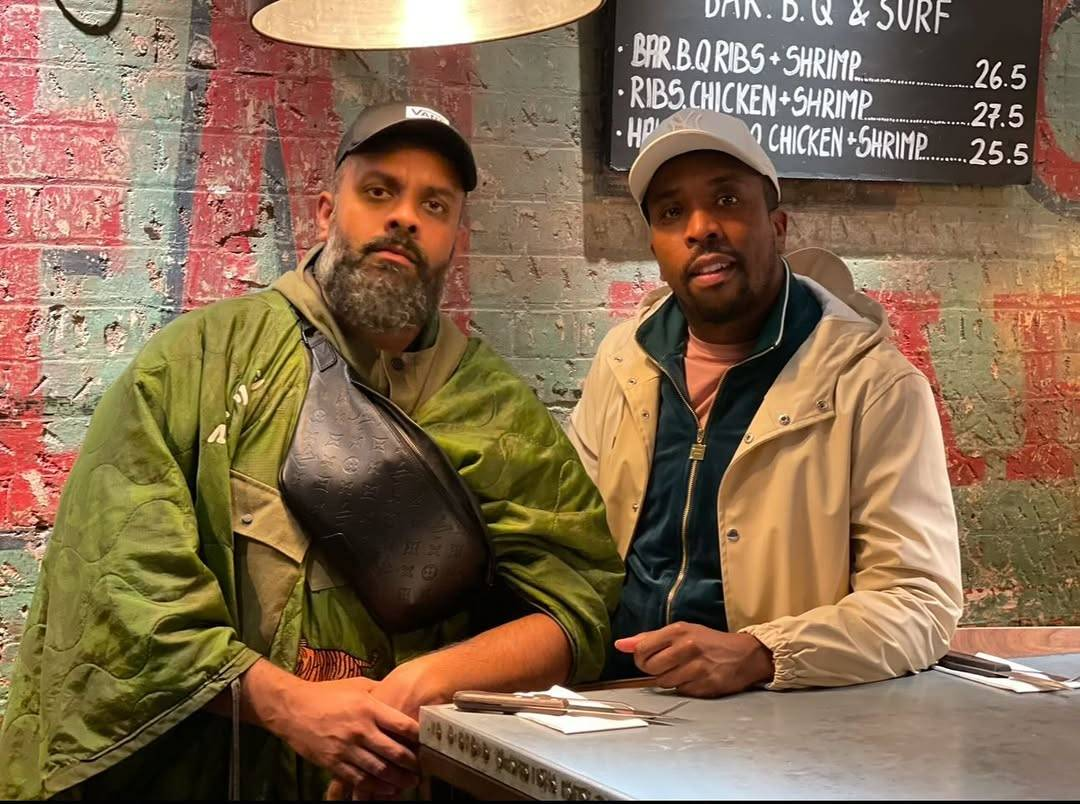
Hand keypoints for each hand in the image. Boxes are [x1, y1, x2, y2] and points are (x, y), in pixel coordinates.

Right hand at [322, 662, 444, 800]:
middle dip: (412, 764)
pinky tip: (387, 789)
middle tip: (422, 769)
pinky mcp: (333, 763)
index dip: (419, 737)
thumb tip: (400, 694)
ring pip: (380, 770)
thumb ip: (380, 692)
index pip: (403, 726)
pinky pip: (359, 779)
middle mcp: (361, 730)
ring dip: (398, 780)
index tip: (428, 743)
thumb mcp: (357, 685)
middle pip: (395, 752)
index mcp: (370, 708)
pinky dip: (375, 787)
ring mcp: (347, 749)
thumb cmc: (326, 693)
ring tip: (409, 782)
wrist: (292, 708)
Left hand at [614, 623, 773, 696]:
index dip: (639, 658)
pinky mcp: (706, 686)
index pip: (642, 649)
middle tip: (665, 665)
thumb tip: (620, 645)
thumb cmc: (708, 641)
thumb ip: (649, 638)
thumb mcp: (680, 631)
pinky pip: (681, 692)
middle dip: (653, 670)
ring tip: (682, 671)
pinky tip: (694, 679)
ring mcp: (698, 668)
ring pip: (664, 683)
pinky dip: (683, 688)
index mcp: (678, 631)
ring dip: (668, 680)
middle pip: (651, 668)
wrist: (744, 654)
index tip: (647, 658)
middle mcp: (687, 647)